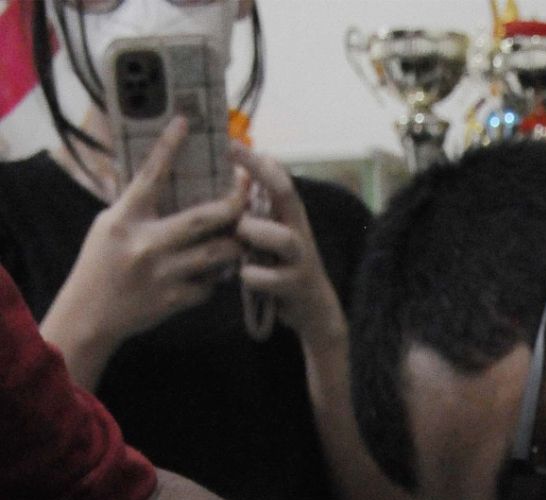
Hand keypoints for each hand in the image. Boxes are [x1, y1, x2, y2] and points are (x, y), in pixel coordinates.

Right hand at [48, 118, 247, 367]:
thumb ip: (134, 203)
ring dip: (236, 241)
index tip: (185, 122)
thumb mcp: (108, 224)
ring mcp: (164, 274)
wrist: (91, 315)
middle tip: (247, 190)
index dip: (169, 146)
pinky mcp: (174, 300)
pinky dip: (218, 274)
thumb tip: (154, 172)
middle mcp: (148, 244)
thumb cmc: (98, 264)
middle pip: (203, 218)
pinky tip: (221, 267)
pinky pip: (209, 284)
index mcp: (126, 218)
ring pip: (217, 254)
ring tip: (246, 231)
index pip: (151, 175)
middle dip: (233, 203)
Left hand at [232, 143, 346, 350]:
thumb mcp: (274, 234)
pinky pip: (269, 278)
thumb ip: (259, 209)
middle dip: (262, 177)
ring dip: (255, 232)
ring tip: (241, 235)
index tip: (232, 144)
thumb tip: (237, 175)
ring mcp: (300, 259)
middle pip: (286, 195)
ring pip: (281, 237)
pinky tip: (244, 276)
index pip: (276, 178)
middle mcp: (299, 231)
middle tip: (236, 172)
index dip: (256, 161)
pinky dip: (252, 276)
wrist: (313, 309)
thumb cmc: (283, 266)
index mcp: (290, 215)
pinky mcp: (295, 287)